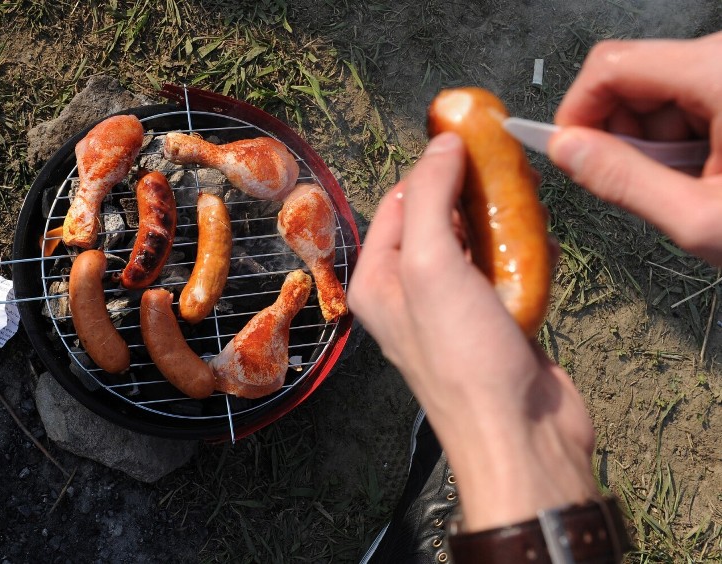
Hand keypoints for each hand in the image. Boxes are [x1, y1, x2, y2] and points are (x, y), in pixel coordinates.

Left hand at [348, 133, 597, 531]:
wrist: (519, 433)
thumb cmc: (462, 354)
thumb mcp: (431, 264)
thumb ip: (430, 198)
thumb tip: (442, 142)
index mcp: (377, 280)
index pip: (397, 203)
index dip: (430, 169)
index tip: (468, 139)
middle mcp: (408, 294)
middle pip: (437, 220)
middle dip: (469, 193)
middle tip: (505, 169)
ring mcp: (453, 309)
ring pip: (475, 243)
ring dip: (500, 222)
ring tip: (526, 203)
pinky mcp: (494, 322)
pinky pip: (505, 271)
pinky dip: (523, 254)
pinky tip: (541, 246)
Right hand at [549, 31, 721, 264]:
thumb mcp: (698, 219)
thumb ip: (621, 181)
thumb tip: (566, 151)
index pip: (612, 66)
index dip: (577, 111)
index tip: (570, 153)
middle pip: (633, 76)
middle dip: (619, 132)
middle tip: (638, 184)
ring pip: (659, 89)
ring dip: (653, 141)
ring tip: (688, 185)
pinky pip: (690, 97)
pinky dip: (682, 138)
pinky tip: (706, 173)